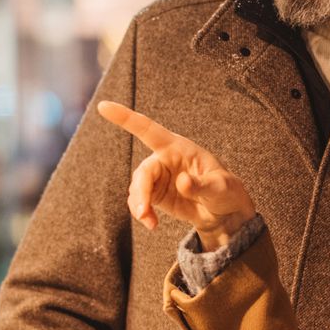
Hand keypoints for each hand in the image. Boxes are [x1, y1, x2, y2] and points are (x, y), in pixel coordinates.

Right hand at [96, 101, 257, 247]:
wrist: (224, 213)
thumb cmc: (226, 191)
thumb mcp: (221, 187)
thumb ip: (201, 185)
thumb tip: (181, 182)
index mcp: (178, 147)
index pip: (148, 129)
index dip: (125, 118)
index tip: (103, 106)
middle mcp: (164, 159)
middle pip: (143, 171)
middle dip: (141, 191)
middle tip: (144, 212)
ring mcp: (158, 177)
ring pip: (137, 188)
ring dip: (139, 205)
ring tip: (150, 222)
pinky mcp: (155, 194)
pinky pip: (139, 201)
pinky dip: (141, 213)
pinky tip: (151, 223)